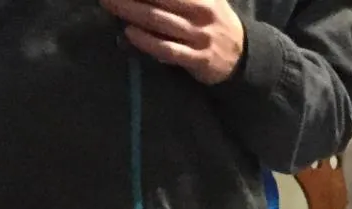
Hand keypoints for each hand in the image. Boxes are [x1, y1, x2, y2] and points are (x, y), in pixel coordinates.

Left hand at [100, 0, 245, 84]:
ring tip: (108, 4)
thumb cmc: (213, 21)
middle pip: (159, 0)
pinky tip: (129, 34)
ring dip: (130, 12)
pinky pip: (168, 50)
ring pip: (160, 22)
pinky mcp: (199, 60)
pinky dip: (147, 42)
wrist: (243, 55)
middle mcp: (202, 15)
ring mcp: (200, 38)